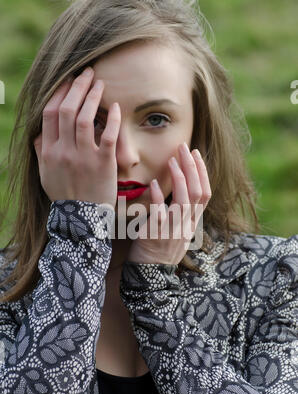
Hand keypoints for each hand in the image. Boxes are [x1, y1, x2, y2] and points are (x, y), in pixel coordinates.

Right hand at [33, 67, 120, 207]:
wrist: (82, 220)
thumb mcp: (45, 175)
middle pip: (68, 110)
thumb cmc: (65, 196)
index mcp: (49, 151)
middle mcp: (64, 151)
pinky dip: (112, 119)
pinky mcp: (103, 164)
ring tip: (100, 84)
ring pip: (86, 118)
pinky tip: (116, 108)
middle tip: (87, 74)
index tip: (68, 81)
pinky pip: (108, 136)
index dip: (60, 93)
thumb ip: (42, 152)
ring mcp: (84, 157)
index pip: (51, 114)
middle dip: (77, 87)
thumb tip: (39, 133)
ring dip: (93, 96)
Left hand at [126, 143, 211, 264]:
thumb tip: (181, 189)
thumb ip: (182, 212)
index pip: (205, 193)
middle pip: (197, 192)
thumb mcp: (179, 231)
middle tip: (184, 148)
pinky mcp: (157, 234)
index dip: (202, 172)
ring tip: (172, 160)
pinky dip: (159, 197)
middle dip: (192, 167)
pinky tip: (155, 184)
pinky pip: (160, 213)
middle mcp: (187, 225)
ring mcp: (173, 229)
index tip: (196, 154)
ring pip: (184, 200)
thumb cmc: (161, 249)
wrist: (151, 274)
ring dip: (179, 177)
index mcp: (193, 222)